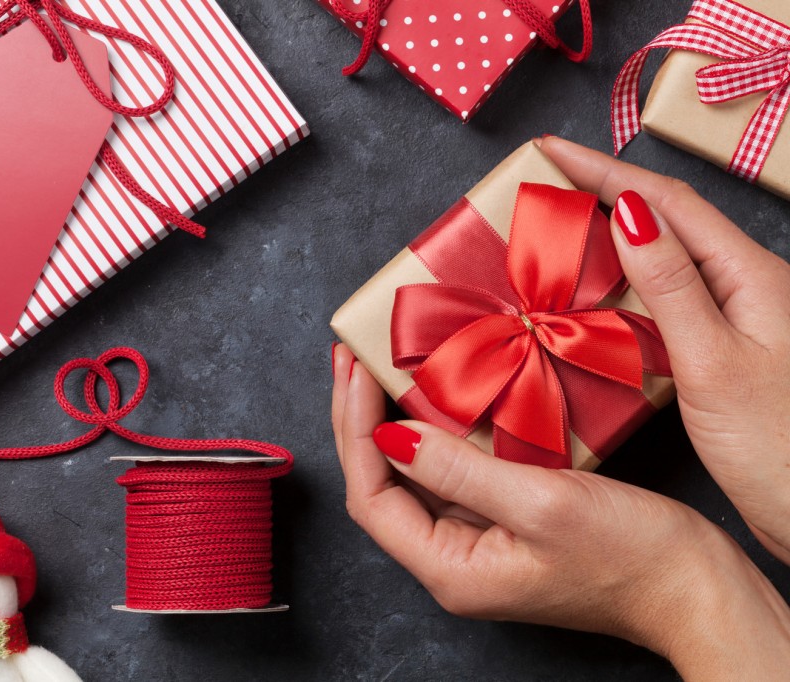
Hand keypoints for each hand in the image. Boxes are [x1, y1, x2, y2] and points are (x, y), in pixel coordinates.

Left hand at [332, 344, 789, 679]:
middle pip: (382, 486)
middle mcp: (452, 560)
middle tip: (349, 360)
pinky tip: (433, 397)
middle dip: (359, 421)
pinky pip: (452, 474)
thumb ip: (461, 471)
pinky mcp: (502, 524)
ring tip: (374, 368)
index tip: (353, 374)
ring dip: (391, 422)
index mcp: (450, 568)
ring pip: (414, 477)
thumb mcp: (541, 504)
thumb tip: (390, 437)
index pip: (371, 497)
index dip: (355, 432)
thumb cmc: (631, 556)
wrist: (694, 588)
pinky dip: (435, 433)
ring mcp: (476, 542)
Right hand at [539, 137, 789, 564]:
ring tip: (556, 235)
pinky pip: (664, 302)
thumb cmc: (778, 447)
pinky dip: (621, 290)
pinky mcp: (722, 353)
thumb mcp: (714, 360)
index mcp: (749, 275)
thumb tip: (626, 213)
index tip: (549, 151)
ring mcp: (735, 320)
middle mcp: (744, 287)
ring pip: (663, 260)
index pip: (665, 201)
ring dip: (608, 240)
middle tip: (543, 189)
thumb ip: (670, 286)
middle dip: (602, 193)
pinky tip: (593, 302)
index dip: (604, 169)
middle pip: (664, 220)